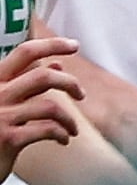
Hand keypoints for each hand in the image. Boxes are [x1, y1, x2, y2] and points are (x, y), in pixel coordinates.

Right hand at [0, 33, 88, 160]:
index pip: (24, 52)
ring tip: (73, 128)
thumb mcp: (4, 100)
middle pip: (42, 77)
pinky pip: (47, 130)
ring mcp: (1, 116)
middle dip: (69, 83)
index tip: (74, 45)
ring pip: (50, 106)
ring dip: (69, 118)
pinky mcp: (8, 139)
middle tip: (80, 95)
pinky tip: (63, 139)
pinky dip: (62, 133)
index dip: (52, 45)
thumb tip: (55, 65)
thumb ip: (26, 83)